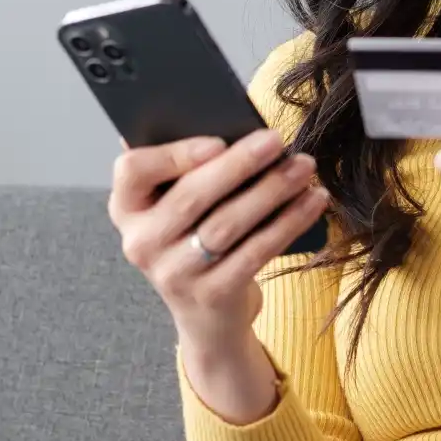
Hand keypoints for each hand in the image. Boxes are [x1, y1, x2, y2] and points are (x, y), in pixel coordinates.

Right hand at [107, 129, 328, 350]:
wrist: (207, 316)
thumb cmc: (194, 240)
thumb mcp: (176, 206)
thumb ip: (187, 168)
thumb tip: (229, 123)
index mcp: (127, 208)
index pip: (132, 171)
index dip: (173, 154)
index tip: (217, 140)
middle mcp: (142, 243)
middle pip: (190, 196)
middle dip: (239, 164)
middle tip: (276, 141)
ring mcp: (174, 274)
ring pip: (227, 224)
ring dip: (271, 191)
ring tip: (303, 167)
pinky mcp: (212, 295)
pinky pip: (255, 252)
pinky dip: (288, 223)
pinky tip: (313, 201)